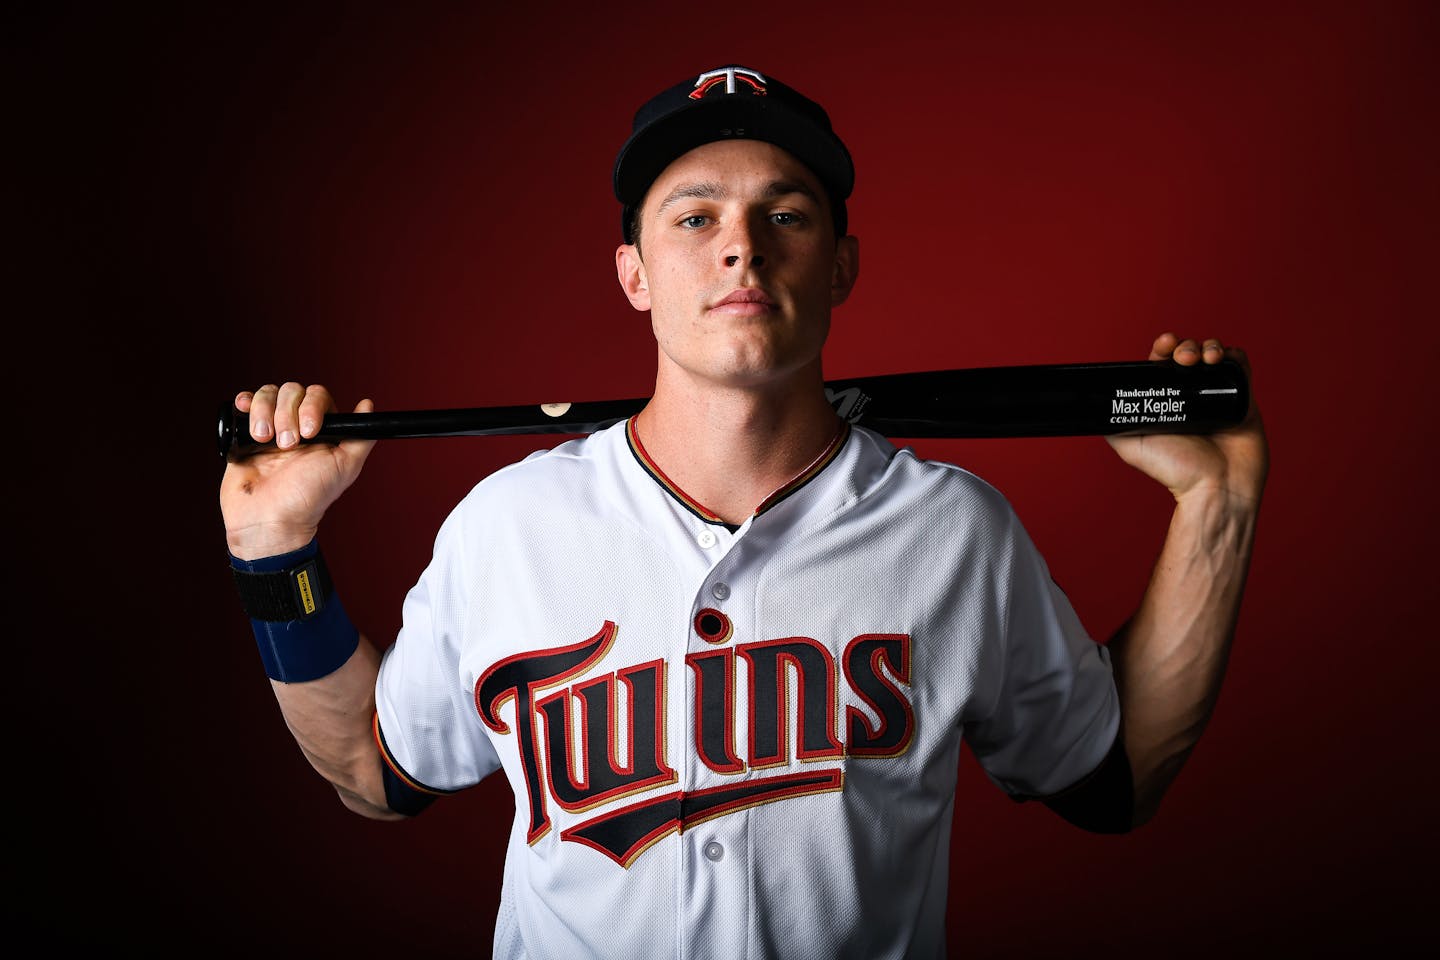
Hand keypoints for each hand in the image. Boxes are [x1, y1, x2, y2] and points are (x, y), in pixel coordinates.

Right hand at [220, 382, 376, 559]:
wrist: (268, 519)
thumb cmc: (309, 498)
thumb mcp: (345, 467)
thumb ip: (361, 437)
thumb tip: (368, 406)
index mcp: (321, 430)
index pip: (317, 396)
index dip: (312, 407)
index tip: (309, 431)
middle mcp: (295, 425)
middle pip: (291, 391)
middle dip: (287, 414)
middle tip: (287, 446)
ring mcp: (270, 428)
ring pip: (268, 394)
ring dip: (265, 413)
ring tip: (264, 441)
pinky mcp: (245, 434)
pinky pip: (245, 404)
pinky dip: (246, 402)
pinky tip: (245, 410)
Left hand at [1105, 333, 1268, 507]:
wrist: (1217, 487)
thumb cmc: (1175, 471)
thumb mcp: (1131, 446)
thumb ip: (1112, 424)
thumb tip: (1091, 406)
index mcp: (1165, 400)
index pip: (1162, 364)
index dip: (1163, 349)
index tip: (1164, 344)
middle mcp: (1190, 395)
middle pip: (1187, 354)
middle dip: (1185, 347)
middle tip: (1183, 358)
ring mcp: (1216, 395)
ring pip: (1213, 355)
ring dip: (1208, 347)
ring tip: (1204, 359)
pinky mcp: (1242, 397)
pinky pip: (1240, 366)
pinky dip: (1233, 355)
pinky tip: (1223, 360)